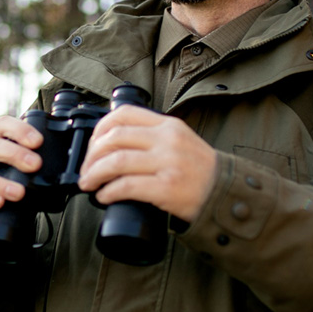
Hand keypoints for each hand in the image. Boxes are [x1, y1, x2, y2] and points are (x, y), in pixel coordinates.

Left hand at [77, 105, 215, 222]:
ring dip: (94, 174)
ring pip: (116, 162)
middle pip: (114, 138)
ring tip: (88, 184)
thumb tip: (114, 142)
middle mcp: (167, 140)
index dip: (99, 129)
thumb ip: (153, 135)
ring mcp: (168, 163)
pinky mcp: (167, 188)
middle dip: (91, 155)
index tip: (91, 145)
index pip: (123, 114)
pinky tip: (104, 196)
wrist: (227, 193)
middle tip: (85, 170)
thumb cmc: (200, 170)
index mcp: (167, 125)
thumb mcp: (180, 139)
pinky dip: (109, 192)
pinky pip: (127, 186)